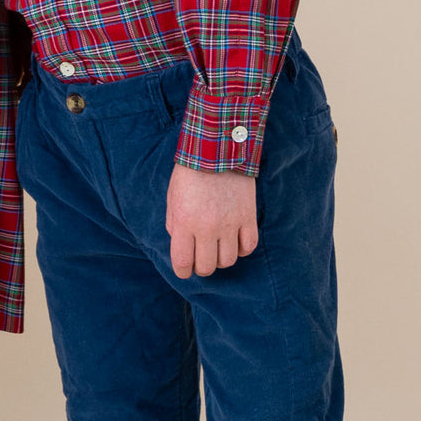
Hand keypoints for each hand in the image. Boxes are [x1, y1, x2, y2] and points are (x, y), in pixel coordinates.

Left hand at [165, 163, 257, 278]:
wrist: (217, 149)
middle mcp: (207, 228)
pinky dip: (241, 248)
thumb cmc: (190, 172)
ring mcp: (230, 224)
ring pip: (228, 261)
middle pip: (206, 266)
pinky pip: (248, 247)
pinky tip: (235, 240)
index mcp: (185, 222)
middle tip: (200, 258)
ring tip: (217, 247)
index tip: (184, 270)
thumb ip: (174, 223)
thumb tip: (181, 244)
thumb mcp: (172, 197)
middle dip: (201, 267)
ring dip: (221, 258)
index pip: (183, 262)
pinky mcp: (248, 217)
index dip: (182, 271)